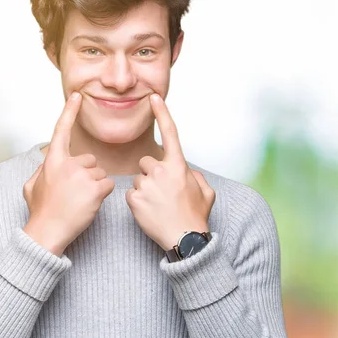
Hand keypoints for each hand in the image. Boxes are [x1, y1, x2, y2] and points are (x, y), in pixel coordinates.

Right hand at [23, 92, 114, 255]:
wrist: (47, 232)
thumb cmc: (40, 211)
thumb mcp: (31, 186)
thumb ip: (43, 169)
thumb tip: (48, 161)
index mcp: (52, 161)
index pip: (61, 130)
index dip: (69, 112)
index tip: (77, 95)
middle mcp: (68, 164)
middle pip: (91, 160)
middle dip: (87, 174)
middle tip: (75, 193)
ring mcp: (82, 175)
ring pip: (100, 174)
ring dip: (95, 186)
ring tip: (80, 201)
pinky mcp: (95, 188)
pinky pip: (108, 185)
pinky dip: (102, 195)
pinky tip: (89, 204)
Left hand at [126, 93, 215, 250]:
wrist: (185, 239)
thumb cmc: (196, 216)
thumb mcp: (206, 192)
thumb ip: (195, 177)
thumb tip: (187, 172)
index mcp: (179, 166)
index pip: (170, 133)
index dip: (162, 113)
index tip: (153, 98)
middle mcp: (161, 171)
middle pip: (146, 162)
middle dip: (151, 174)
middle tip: (161, 192)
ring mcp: (146, 185)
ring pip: (138, 179)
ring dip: (144, 189)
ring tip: (157, 206)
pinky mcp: (134, 199)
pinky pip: (131, 194)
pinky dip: (138, 203)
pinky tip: (149, 212)